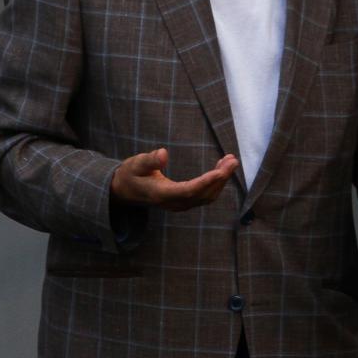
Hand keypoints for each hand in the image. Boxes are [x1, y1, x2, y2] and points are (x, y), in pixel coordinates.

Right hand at [111, 148, 237, 210]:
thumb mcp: (135, 164)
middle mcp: (173, 203)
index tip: (221, 171)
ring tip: (230, 161)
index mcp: (161, 194)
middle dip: (220, 178)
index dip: (206, 182)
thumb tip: (164, 153)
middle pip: (202, 194)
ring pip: (206, 197)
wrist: (124, 191)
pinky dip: (215, 184)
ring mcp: (179, 204)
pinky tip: (221, 169)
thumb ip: (149, 160)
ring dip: (221, 181)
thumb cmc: (130, 174)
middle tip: (233, 160)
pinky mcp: (183, 202)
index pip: (189, 190)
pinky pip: (204, 196)